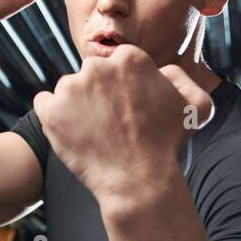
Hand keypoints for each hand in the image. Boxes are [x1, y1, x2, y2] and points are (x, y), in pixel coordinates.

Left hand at [32, 46, 215, 205]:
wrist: (138, 180)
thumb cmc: (167, 145)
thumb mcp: (196, 105)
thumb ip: (181, 77)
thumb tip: (161, 70)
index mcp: (130, 59)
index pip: (118, 65)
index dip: (123, 88)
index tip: (127, 108)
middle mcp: (97, 67)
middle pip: (92, 75)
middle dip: (100, 94)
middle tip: (111, 123)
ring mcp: (71, 88)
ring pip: (69, 89)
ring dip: (77, 105)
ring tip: (95, 132)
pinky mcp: (51, 110)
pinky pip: (44, 103)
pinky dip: (54, 115)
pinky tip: (71, 131)